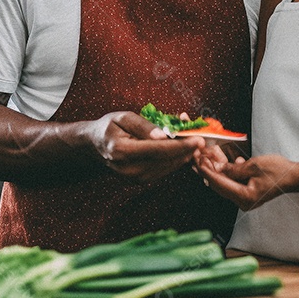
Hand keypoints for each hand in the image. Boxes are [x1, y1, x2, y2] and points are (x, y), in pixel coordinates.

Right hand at [87, 111, 203, 181]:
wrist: (95, 145)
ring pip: (167, 167)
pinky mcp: (139, 181)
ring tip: (195, 143)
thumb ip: (143, 125)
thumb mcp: (123, 117)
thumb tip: (164, 136)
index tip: (198, 139)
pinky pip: (163, 170)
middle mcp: (127, 169)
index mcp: (121, 151)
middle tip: (203, 139)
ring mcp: (133, 178)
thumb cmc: (110, 127)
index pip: (158, 149)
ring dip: (183, 156)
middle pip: (165, 161)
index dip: (180, 145)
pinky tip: (182, 150)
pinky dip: (174, 160)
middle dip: (186, 150)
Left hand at [195, 153, 298, 210]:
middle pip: (219, 185)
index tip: (197, 160)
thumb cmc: (277, 171)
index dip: (206, 170)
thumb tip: (217, 168)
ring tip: (209, 155)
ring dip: (217, 170)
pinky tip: (224, 161)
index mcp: (244, 196)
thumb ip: (233, 169)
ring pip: (224, 183)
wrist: (293, 176)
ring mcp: (245, 199)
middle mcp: (243, 201)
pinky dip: (227, 173)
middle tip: (199, 156)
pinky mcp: (247, 194)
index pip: (218, 183)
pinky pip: (232, 183)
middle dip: (209, 170)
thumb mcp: (253, 166)